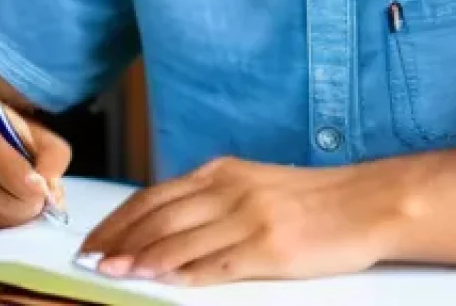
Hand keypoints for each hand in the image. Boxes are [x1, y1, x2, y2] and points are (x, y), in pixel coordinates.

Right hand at [0, 104, 70, 229]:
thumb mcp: (27, 126)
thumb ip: (51, 154)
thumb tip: (52, 194)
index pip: (17, 176)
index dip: (37, 185)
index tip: (42, 184)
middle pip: (8, 204)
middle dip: (28, 203)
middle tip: (31, 191)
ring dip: (12, 214)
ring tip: (9, 191)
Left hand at [79, 155, 404, 285]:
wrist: (364, 203)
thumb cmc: (309, 199)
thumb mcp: (252, 183)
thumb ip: (211, 197)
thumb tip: (166, 222)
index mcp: (221, 172)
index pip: (155, 195)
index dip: (121, 219)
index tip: (96, 237)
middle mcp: (228, 190)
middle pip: (159, 216)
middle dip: (120, 239)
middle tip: (91, 258)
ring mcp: (248, 218)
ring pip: (180, 240)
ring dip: (141, 258)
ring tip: (113, 272)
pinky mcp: (269, 249)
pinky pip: (216, 264)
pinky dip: (183, 274)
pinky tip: (162, 282)